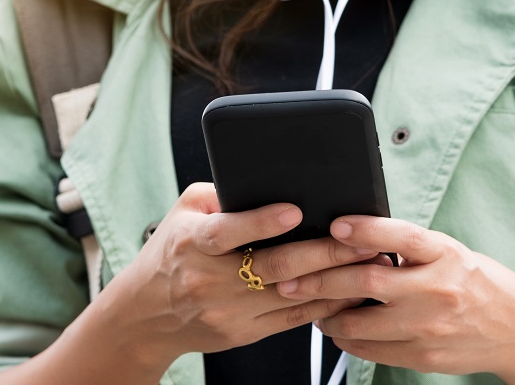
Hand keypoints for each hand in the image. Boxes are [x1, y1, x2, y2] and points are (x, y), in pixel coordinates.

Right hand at [101, 183, 377, 368]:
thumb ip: (219, 193)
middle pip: (273, 266)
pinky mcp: (243, 334)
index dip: (262, 221)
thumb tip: (261, 180)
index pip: (228, 231)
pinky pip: (292, 320)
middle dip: (323, 251)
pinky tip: (348, 290)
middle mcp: (209, 279)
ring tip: (368, 263)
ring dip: (334, 280)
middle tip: (362, 238)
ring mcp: (228, 311)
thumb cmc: (170, 253)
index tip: (296, 210)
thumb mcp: (182, 213)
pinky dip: (323, 305)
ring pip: (291, 296)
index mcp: (192, 243)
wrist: (147, 314)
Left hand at [276, 216, 514, 381]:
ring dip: (326, 313)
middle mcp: (438, 288)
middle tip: (289, 278)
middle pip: (368, 280)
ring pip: (361, 322)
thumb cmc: (468, 279)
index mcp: (443, 253)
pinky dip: (346, 339)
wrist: (514, 327)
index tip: (335, 224)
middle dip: (320, 279)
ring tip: (307, 303)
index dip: (365, 230)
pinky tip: (334, 327)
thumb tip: (345, 231)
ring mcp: (430, 326)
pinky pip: (372, 350)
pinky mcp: (425, 355)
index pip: (401, 236)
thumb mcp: (444, 249)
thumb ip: (402, 243)